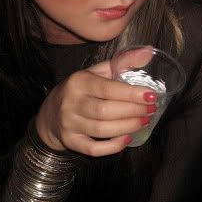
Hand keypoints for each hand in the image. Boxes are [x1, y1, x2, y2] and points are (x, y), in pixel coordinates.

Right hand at [35, 59, 155, 156]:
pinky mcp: (71, 142)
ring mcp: (70, 124)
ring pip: (101, 130)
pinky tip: (127, 139)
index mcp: (79, 82)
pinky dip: (113, 146)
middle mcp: (72, 103)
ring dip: (127, 127)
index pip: (107, 88)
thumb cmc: (80, 90)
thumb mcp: (96, 72)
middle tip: (151, 110)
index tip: (151, 96)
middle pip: (105, 111)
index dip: (131, 93)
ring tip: (144, 121)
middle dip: (133, 111)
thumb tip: (149, 52)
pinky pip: (93, 149)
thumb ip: (122, 62)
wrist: (50, 114)